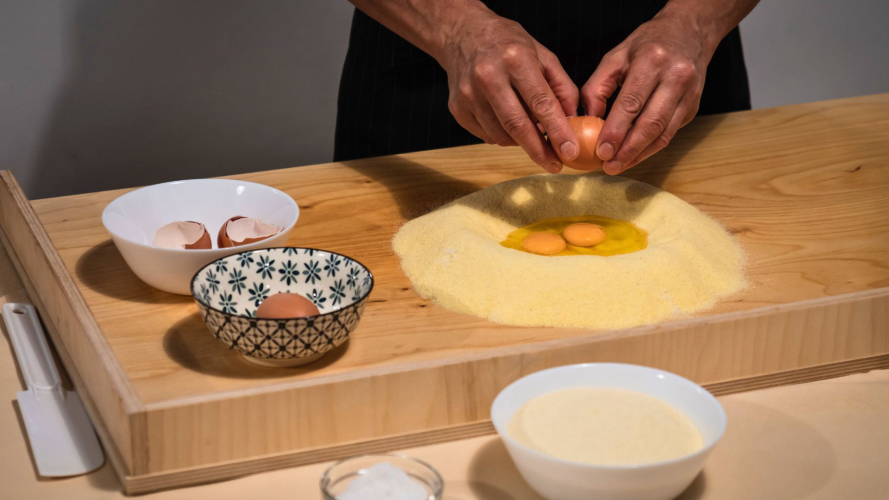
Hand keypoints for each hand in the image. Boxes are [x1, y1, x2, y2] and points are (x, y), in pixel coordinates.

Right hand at [439, 14, 579, 172]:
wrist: (462, 34)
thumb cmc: (507, 44)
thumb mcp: (542, 55)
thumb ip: (561, 87)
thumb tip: (572, 121)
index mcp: (515, 59)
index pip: (540, 103)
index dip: (557, 131)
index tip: (570, 152)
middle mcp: (489, 76)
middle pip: (518, 125)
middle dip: (539, 150)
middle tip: (555, 165)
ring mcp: (469, 94)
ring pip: (501, 135)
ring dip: (521, 142)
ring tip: (532, 135)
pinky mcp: (457, 108)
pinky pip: (486, 135)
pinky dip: (503, 136)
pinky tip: (508, 123)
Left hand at [582, 12, 715, 173]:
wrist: (689, 32)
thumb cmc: (647, 45)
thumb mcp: (615, 57)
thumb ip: (597, 88)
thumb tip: (587, 122)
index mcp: (652, 60)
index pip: (631, 102)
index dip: (616, 130)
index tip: (601, 151)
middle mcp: (675, 76)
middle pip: (651, 122)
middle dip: (628, 149)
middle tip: (609, 166)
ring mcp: (689, 93)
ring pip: (664, 133)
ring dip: (640, 154)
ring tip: (619, 166)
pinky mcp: (693, 106)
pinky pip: (670, 133)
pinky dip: (651, 148)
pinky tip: (634, 155)